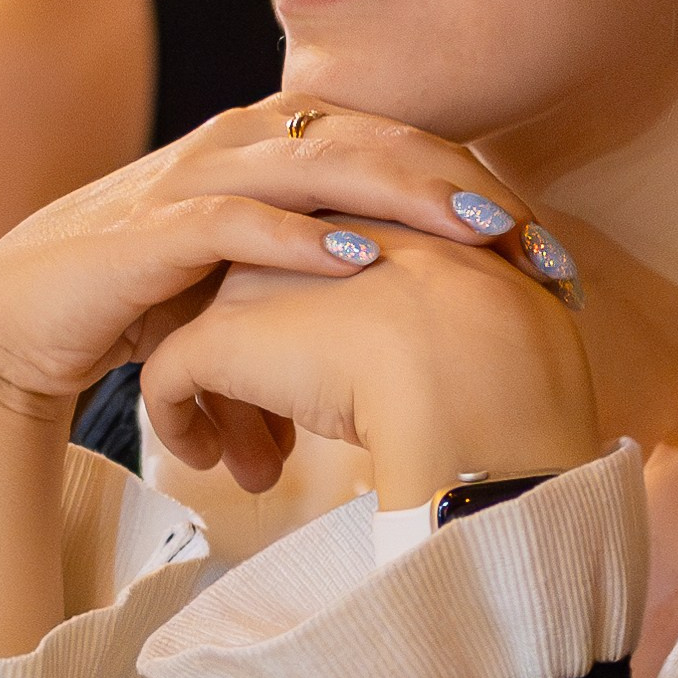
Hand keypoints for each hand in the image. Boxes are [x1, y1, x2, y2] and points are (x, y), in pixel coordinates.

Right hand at [0, 99, 568, 440]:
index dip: (477, 186)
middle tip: (539, 240)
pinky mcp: (149, 228)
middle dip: (464, 189)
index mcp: (277, 145)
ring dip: (405, 200)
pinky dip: (301, 239)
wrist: (20, 320)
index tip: (549, 247)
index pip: (398, 147)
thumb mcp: (259, 285)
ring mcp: (194, 176)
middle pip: (377, 143)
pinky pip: (236, 223)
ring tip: (479, 234)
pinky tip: (361, 260)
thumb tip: (434, 332)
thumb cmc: (148, 302)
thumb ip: (332, 282)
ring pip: (319, 167)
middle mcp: (242, 142)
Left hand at [141, 219, 600, 505]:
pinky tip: (213, 464)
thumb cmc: (507, 352)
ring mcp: (253, 277)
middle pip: (257, 296)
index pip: (314, 266)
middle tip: (278, 437)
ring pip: (210, 337)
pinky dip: (181, 422)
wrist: (473, 368)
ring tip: (254, 463)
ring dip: (229, 404)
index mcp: (366, 213)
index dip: (317, 328)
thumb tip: (470, 352)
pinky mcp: (217, 336)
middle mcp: (301, 230)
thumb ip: (462, 315)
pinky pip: (170, 381)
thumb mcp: (491, 314)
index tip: (330, 384)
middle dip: (264, 366)